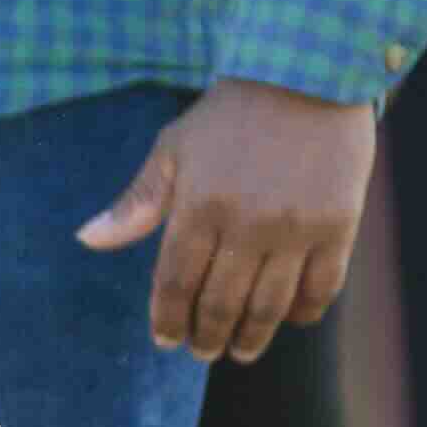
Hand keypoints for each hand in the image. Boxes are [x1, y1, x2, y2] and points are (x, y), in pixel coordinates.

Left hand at [78, 78, 377, 362]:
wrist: (308, 75)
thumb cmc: (231, 115)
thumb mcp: (174, 148)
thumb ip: (137, 201)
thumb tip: (87, 241)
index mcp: (200, 205)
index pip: (176, 282)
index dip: (168, 318)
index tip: (165, 339)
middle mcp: (247, 223)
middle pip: (221, 304)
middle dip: (207, 337)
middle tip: (203, 351)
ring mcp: (296, 228)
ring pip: (270, 306)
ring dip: (252, 337)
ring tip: (241, 351)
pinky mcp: (339, 225)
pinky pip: (321, 288)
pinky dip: (304, 312)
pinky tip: (290, 320)